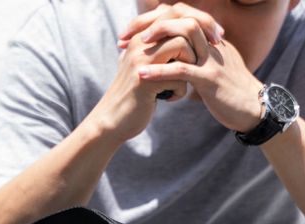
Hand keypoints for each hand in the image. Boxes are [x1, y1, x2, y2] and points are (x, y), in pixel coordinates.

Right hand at [85, 24, 200, 143]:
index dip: (188, 38)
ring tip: (180, 84)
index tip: (189, 59)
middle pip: (180, 31)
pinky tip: (170, 99)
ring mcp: (142, 62)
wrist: (112, 121)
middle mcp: (140, 45)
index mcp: (139, 38)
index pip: (172, 20)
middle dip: (193, 51)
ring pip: (182, 47)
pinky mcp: (147, 82)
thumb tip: (180, 40)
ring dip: (189, 68)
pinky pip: (179, 78)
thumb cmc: (132, 96)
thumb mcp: (141, 69)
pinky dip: (180, 91)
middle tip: (190, 71)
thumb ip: (155, 53)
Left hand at [117, 3, 264, 131]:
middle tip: (127, 36)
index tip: (132, 32)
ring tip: (133, 47)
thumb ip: (200, 62)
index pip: (180, 17)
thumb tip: (182, 62)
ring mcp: (211, 59)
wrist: (255, 111)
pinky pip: (182, 69)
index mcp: (210, 40)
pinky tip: (142, 75)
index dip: (155, 20)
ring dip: (156, 37)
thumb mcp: (215, 71)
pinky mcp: (210, 79)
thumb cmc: (233, 95)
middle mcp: (211, 43)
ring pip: (183, 34)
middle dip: (150, 22)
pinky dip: (159, 71)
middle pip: (180, 16)